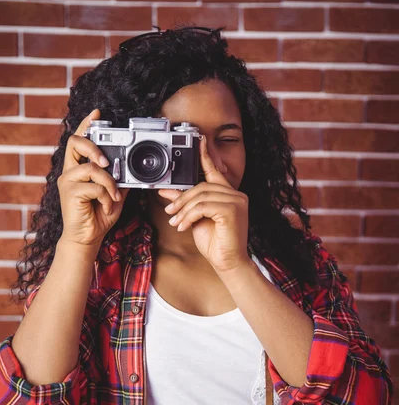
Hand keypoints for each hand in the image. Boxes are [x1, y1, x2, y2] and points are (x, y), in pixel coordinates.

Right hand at [57, 108, 129, 246]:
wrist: (88, 238)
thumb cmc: (99, 216)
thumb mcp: (115, 194)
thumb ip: (120, 179)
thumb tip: (133, 169)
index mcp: (79, 168)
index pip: (79, 140)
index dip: (86, 124)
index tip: (97, 113)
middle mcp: (70, 172)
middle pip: (74, 143)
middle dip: (93, 146)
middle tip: (108, 161)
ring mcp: (67, 182)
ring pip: (90, 168)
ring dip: (108, 181)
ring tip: (115, 194)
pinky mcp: (69, 194)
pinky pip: (93, 187)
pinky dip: (106, 196)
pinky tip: (108, 205)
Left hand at [158, 135, 249, 272]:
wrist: (227, 263)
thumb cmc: (215, 243)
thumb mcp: (195, 219)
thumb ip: (185, 203)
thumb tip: (166, 191)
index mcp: (228, 195)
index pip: (214, 171)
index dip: (205, 156)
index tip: (199, 141)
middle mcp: (236, 195)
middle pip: (201, 186)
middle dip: (181, 199)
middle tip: (169, 212)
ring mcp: (237, 201)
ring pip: (201, 196)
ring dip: (183, 210)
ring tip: (176, 222)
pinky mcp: (233, 210)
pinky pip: (204, 206)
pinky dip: (190, 216)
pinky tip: (185, 227)